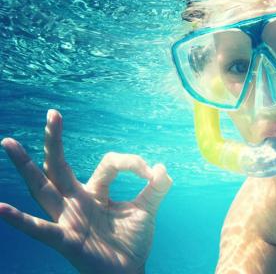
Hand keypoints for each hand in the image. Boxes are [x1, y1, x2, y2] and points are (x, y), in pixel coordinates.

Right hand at [0, 109, 171, 273]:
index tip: (150, 173)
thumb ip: (156, 189)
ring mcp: (69, 218)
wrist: (129, 272)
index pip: (109, 163)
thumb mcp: (146, 210)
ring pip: (43, 188)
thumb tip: (163, 168)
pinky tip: (0, 208)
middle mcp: (78, 201)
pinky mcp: (66, 239)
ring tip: (8, 143)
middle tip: (52, 114)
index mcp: (97, 191)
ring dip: (26, 167)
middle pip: (60, 166)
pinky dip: (20, 220)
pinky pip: (40, 229)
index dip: (131, 162)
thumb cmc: (131, 242)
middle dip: (55, 141)